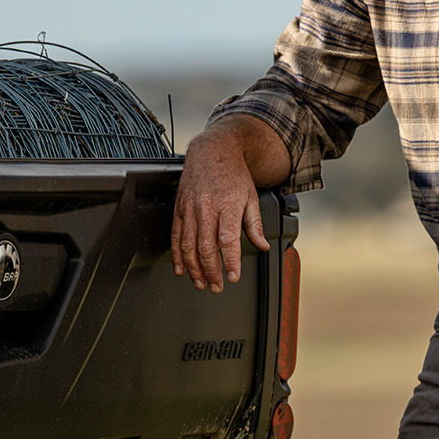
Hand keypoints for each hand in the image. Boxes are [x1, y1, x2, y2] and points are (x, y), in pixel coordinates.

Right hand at [171, 129, 270, 292]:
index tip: (233, 276)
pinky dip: (176, 254)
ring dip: (193, 268)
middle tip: (216, 287)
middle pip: (205, 247)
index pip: (227, 240)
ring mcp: (190, 208)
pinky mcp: (179, 208)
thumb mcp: (251, 197)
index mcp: (227, 205)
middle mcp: (207, 208)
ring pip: (188, 245)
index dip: (229, 262)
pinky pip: (175, 235)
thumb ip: (255, 224)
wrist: (213, 151)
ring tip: (199, 283)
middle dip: (211, 271)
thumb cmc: (233, 174)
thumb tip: (262, 246)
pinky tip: (180, 268)